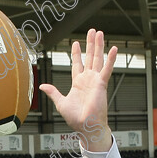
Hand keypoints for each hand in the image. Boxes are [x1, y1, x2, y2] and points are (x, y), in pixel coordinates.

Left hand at [39, 29, 116, 151]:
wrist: (86, 126)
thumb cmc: (76, 119)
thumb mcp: (61, 103)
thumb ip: (53, 92)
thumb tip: (42, 86)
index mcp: (78, 83)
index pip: (77, 64)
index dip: (76, 53)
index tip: (75, 43)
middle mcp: (88, 80)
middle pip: (90, 57)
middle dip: (90, 44)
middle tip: (92, 31)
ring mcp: (95, 80)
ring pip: (98, 59)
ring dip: (99, 46)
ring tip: (99, 33)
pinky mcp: (101, 84)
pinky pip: (107, 69)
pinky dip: (111, 58)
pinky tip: (114, 48)